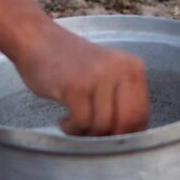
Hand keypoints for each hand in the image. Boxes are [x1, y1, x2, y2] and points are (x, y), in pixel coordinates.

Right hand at [13, 25, 149, 136]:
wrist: (37, 39)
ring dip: (86, 133)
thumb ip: (123, 98)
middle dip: (109, 138)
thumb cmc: (70, 63)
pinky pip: (81, 123)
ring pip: (102, 126)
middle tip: (93, 136)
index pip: (141, 113)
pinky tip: (63, 120)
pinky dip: (72, 128)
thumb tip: (134, 135)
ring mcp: (96, 77)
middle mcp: (119, 69)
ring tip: (74, 123)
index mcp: (132, 67)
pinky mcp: (74, 86)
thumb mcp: (107, 73)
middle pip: (126, 123)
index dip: (130, 134)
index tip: (115, 140)